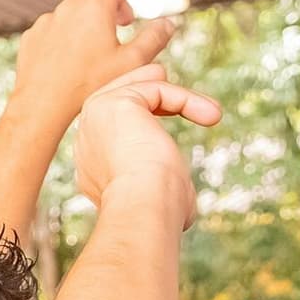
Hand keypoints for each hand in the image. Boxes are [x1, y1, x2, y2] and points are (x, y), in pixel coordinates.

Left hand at [7, 0, 176, 124]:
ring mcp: (47, 21)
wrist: (42, 105)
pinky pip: (54, 24)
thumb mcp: (131, 62)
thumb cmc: (88, 85)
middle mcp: (68, 8)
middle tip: (126, 18)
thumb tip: (168, 24)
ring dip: (91, 14)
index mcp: (95, 8)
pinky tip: (74, 53)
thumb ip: (154, 39)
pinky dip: (69, 29)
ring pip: (72, 6)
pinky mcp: (33, 36)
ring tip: (101, 40)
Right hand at [65, 63, 219, 218]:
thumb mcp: (161, 199)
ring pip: (137, 87)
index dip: (149, 119)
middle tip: (183, 98)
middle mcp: (88, 139)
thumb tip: (185, 203)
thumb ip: (163, 188)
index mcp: (93, 164)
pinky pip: (156, 89)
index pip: (116, 129)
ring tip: (212, 114)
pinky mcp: (115, 103)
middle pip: (117, 97)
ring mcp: (96, 118)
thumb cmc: (156, 213)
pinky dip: (186, 100)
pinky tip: (211, 117)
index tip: (181, 122)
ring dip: (178, 97)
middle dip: (151, 91)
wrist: (142, 209)